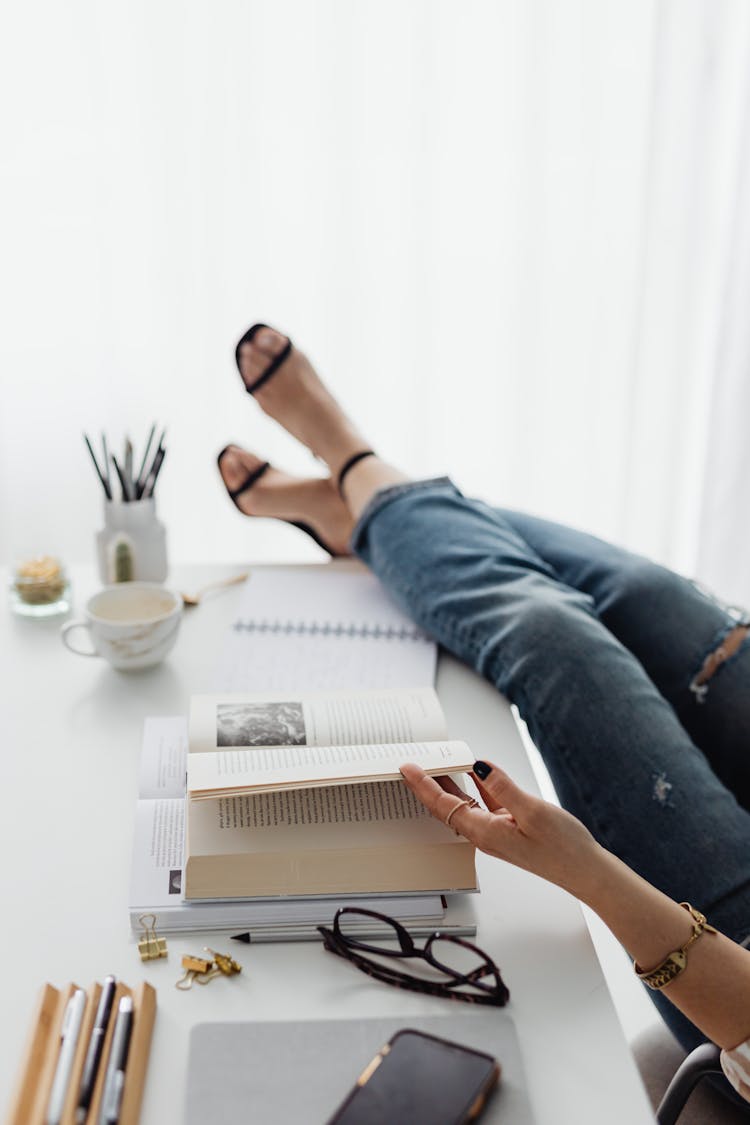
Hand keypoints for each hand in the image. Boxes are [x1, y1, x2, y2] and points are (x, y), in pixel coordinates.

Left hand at [400, 759, 606, 901]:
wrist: (585, 871)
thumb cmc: (563, 848)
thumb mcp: (532, 811)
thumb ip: (503, 787)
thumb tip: (479, 766)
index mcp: (485, 833)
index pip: (443, 805)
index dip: (423, 785)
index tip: (406, 767)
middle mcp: (485, 834)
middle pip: (447, 806)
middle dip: (427, 785)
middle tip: (413, 763)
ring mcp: (497, 831)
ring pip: (465, 804)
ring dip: (449, 784)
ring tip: (436, 764)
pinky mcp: (510, 828)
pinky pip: (485, 804)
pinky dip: (476, 786)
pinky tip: (474, 771)